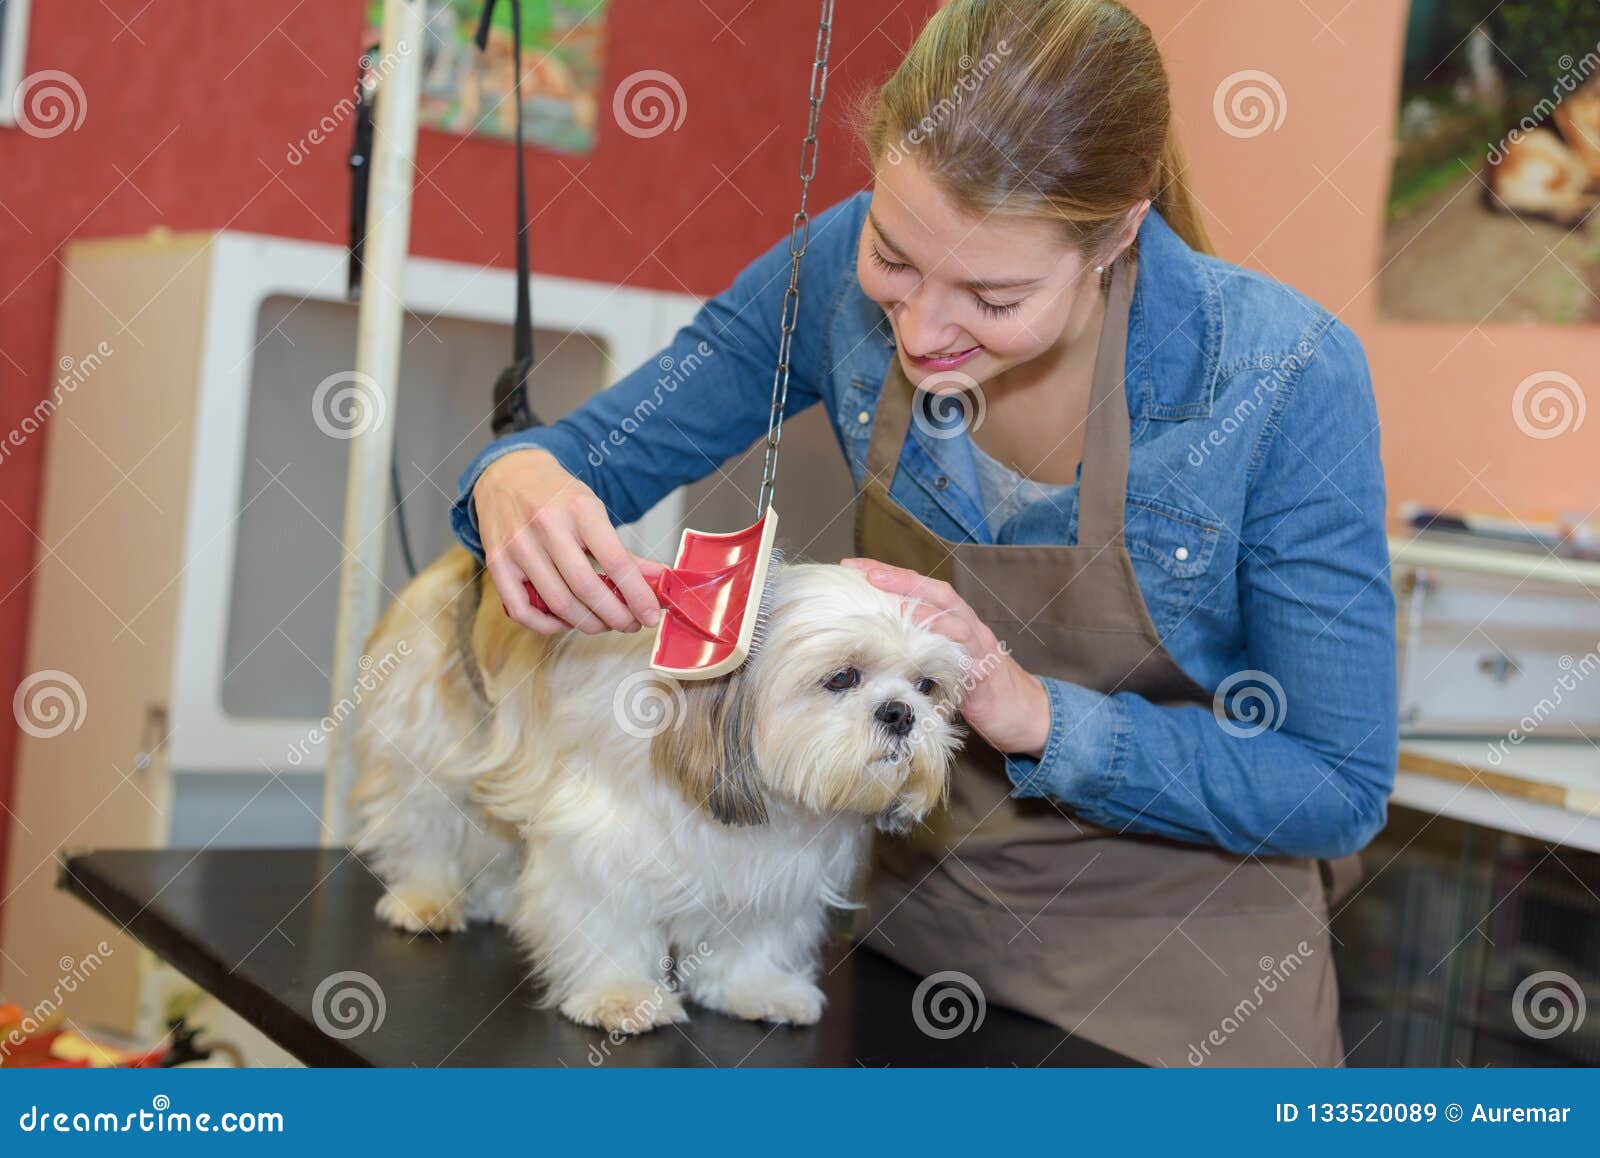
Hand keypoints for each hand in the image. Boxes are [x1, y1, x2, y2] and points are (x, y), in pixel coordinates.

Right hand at [475, 448, 663, 634]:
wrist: (509, 475)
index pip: (616, 562)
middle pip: (586, 589)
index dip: (637, 595)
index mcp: (579, 509)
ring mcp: (518, 546)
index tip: (650, 615)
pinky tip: (565, 621)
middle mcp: (546, 526)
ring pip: (558, 604)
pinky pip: (522, 610)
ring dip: (588, 623)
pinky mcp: (497, 563)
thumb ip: (623, 551)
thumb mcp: (594, 511)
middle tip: (630, 623)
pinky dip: (548, 625)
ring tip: (604, 622)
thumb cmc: (556, 496)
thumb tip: (657, 580)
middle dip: (616, 616)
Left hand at [841, 558, 1050, 757]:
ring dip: (926, 612)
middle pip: (938, 594)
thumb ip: (920, 645)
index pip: (922, 588)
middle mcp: (970, 628)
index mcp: (957, 621)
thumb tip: (876, 639)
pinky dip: (950, 654)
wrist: (1027, 713)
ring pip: (956, 622)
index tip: (854, 567)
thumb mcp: (946, 660)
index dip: (890, 574)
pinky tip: (928, 651)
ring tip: (896, 605)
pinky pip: (968, 662)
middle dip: (902, 581)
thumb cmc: (980, 688)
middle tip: (868, 574)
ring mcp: (980, 651)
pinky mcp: (985, 679)